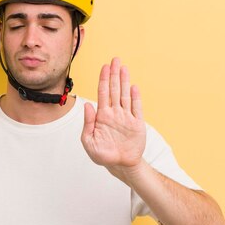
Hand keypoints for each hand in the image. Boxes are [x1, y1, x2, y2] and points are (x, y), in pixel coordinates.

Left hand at [81, 57, 146, 177]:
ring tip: (124, 67)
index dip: (103, 79)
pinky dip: (136, 97)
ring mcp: (126, 117)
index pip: (102, 93)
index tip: (104, 67)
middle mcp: (114, 113)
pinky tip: (134, 86)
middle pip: (114, 90)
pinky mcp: (137, 124)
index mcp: (102, 116)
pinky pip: (137, 108)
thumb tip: (87, 105)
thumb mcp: (89, 142)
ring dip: (124, 81)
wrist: (120, 165)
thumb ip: (87, 124)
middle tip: (115, 59)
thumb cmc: (103, 154)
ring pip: (125, 95)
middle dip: (114, 74)